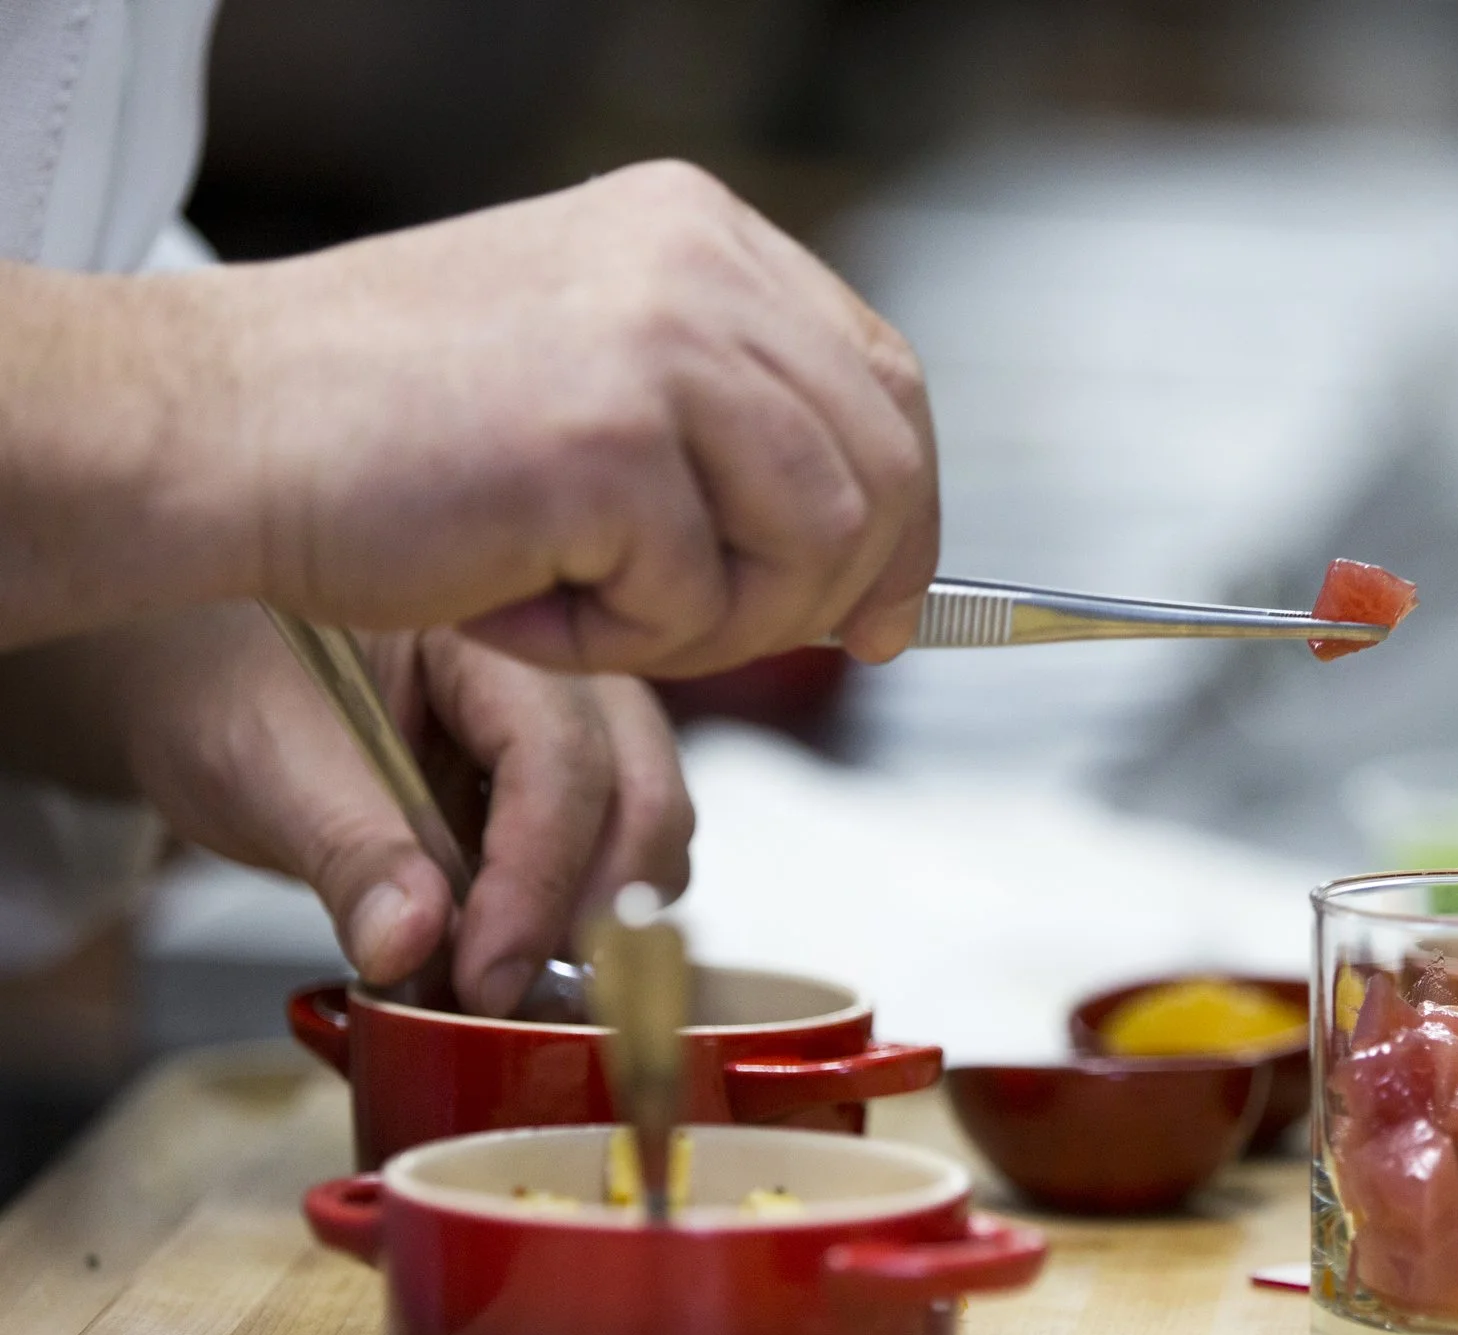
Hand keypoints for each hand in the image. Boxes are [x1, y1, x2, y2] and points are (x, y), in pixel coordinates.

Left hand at [106, 607, 694, 1014]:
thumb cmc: (224, 686)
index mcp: (487, 633)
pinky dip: (585, 917)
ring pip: (652, 828)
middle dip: (599, 909)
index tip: (486, 979)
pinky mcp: (569, 785)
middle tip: (512, 994)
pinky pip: (621, 853)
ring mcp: (580, 724)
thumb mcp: (260, 765)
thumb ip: (346, 853)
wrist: (204, 670)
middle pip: (644, 792)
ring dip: (602, 919)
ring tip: (506, 980)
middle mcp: (561, 669)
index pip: (560, 760)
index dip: (535, 880)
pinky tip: (511, 956)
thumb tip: (411, 949)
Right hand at [167, 161, 936, 674]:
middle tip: (708, 636)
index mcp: (701, 232)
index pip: (886, 383)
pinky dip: (609, 641)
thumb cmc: (383, 425)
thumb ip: (733, 425)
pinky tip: (514, 601)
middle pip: (879, 472)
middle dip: (821, 594)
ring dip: (714, 625)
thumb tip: (877, 559)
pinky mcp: (612, 443)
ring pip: (813, 546)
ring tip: (589, 610)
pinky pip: (695, 603)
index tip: (881, 610)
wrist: (217, 427)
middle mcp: (698, 265)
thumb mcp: (596, 373)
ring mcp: (661, 345)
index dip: (903, 515)